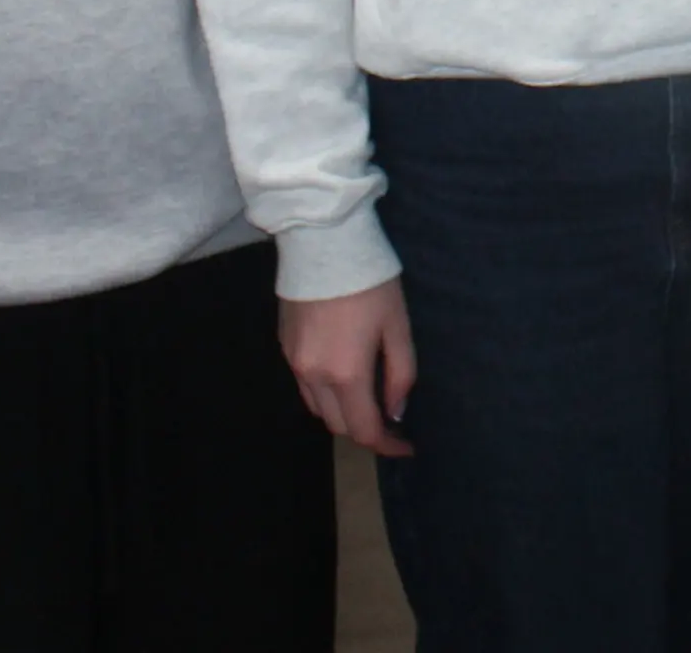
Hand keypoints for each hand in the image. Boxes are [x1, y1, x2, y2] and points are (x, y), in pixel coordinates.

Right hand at [281, 281, 416, 457]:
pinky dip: (324, 393)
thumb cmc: (370, 282)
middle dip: (366, 429)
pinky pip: (304, 386)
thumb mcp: (397, 326)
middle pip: (338, 425)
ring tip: (368, 398)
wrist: (323, 243)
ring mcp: (294, 363)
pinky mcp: (284, 347)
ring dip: (343, 412)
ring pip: (318, 408)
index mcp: (345, 373)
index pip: (363, 430)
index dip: (387, 446)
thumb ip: (401, 373)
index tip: (407, 447)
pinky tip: (342, 375)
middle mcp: (313, 376)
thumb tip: (396, 411)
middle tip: (391, 421)